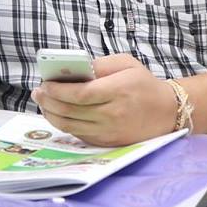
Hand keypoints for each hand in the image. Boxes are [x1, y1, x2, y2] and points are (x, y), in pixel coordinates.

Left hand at [34, 53, 178, 146]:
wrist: (168, 112)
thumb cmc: (144, 84)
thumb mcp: (126, 64)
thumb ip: (100, 64)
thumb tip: (74, 69)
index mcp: (118, 91)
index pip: (79, 94)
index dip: (58, 90)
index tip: (45, 84)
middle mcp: (112, 114)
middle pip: (71, 111)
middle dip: (49, 101)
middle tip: (38, 92)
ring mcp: (109, 131)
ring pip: (71, 126)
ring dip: (52, 114)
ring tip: (43, 102)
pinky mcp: (108, 142)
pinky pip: (79, 135)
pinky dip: (64, 125)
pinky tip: (58, 114)